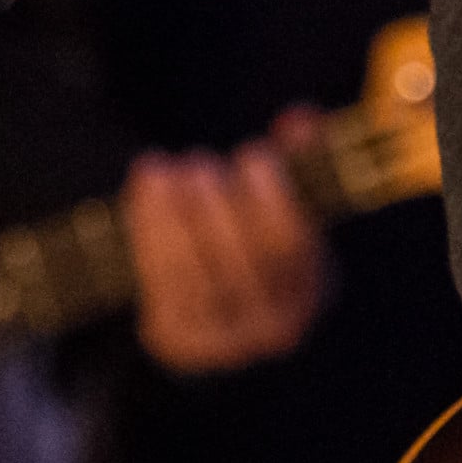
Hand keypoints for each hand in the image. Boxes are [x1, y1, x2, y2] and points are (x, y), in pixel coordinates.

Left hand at [126, 108, 334, 374]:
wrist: (208, 313)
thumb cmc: (250, 241)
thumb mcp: (281, 204)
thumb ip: (298, 161)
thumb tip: (299, 120)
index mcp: (314, 290)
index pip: (294, 246)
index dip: (273, 197)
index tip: (252, 152)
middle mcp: (277, 328)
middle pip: (244, 259)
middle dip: (217, 202)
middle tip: (198, 161)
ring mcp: (225, 342)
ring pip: (196, 270)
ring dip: (174, 212)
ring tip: (164, 169)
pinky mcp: (179, 340)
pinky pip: (161, 280)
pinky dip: (149, 228)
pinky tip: (147, 189)